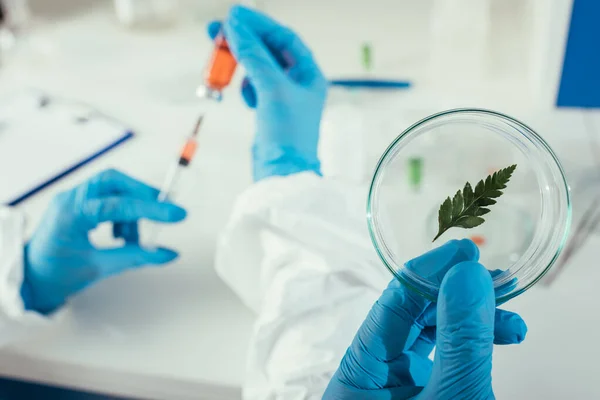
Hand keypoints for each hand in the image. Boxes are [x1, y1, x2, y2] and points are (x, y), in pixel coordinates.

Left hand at [22, 169, 186, 313]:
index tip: (176, 213)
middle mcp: (70, 199)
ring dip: (132, 210)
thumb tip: (167, 253)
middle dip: (142, 195)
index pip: (118, 205)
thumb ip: (136, 257)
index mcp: (70, 215)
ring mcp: (74, 199)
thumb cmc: (55, 274)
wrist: (30, 279)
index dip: (150, 209)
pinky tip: (121, 236)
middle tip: (164, 212)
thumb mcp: (99, 268)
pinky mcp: (79, 203)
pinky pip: (109, 198)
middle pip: (115, 181)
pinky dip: (123, 214)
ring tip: (131, 240)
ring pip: (115, 189)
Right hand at [208, 5, 327, 180]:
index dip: (259, 24)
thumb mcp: (271, 88)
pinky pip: (254, 88)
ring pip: (258, 69)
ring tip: (222, 58)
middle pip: (269, 51)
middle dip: (244, 41)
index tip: (234, 15)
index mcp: (309, 74)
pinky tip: (243, 94)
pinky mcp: (269, 112)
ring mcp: (283, 98)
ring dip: (241, 62)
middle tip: (216, 31)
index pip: (284, 38)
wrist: (282, 172)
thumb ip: (253, 55)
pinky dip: (245, 85)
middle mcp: (299, 84)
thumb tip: (235, 26)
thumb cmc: (287, 134)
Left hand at [324, 239, 527, 398]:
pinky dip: (471, 347)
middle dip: (456, 296)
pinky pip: (442, 359)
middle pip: (410, 316)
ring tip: (513, 323)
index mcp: (358, 374)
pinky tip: (501, 341)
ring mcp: (396, 387)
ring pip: (430, 336)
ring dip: (471, 322)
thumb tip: (466, 275)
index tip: (464, 250)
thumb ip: (460, 338)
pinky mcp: (420, 396)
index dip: (428, 271)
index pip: (390, 304)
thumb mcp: (455, 398)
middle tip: (493, 277)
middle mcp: (372, 376)